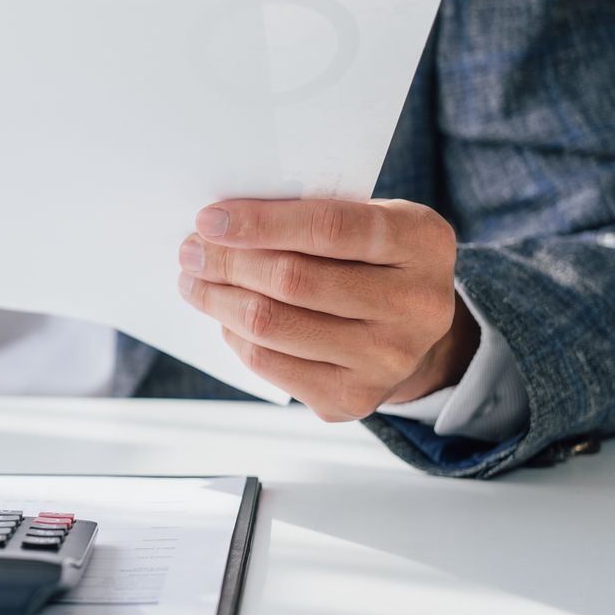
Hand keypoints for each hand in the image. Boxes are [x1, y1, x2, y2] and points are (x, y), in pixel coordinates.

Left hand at [177, 198, 478, 422]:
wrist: (414, 336)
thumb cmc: (374, 263)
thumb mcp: (367, 222)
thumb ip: (311, 216)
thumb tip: (220, 225)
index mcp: (422, 242)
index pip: (330, 228)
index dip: (262, 223)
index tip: (210, 219)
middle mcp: (416, 305)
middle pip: (293, 280)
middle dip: (227, 262)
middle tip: (191, 250)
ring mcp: (388, 359)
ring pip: (272, 325)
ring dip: (219, 299)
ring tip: (195, 281)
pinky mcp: (353, 399)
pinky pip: (269, 363)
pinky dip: (235, 335)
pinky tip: (227, 316)